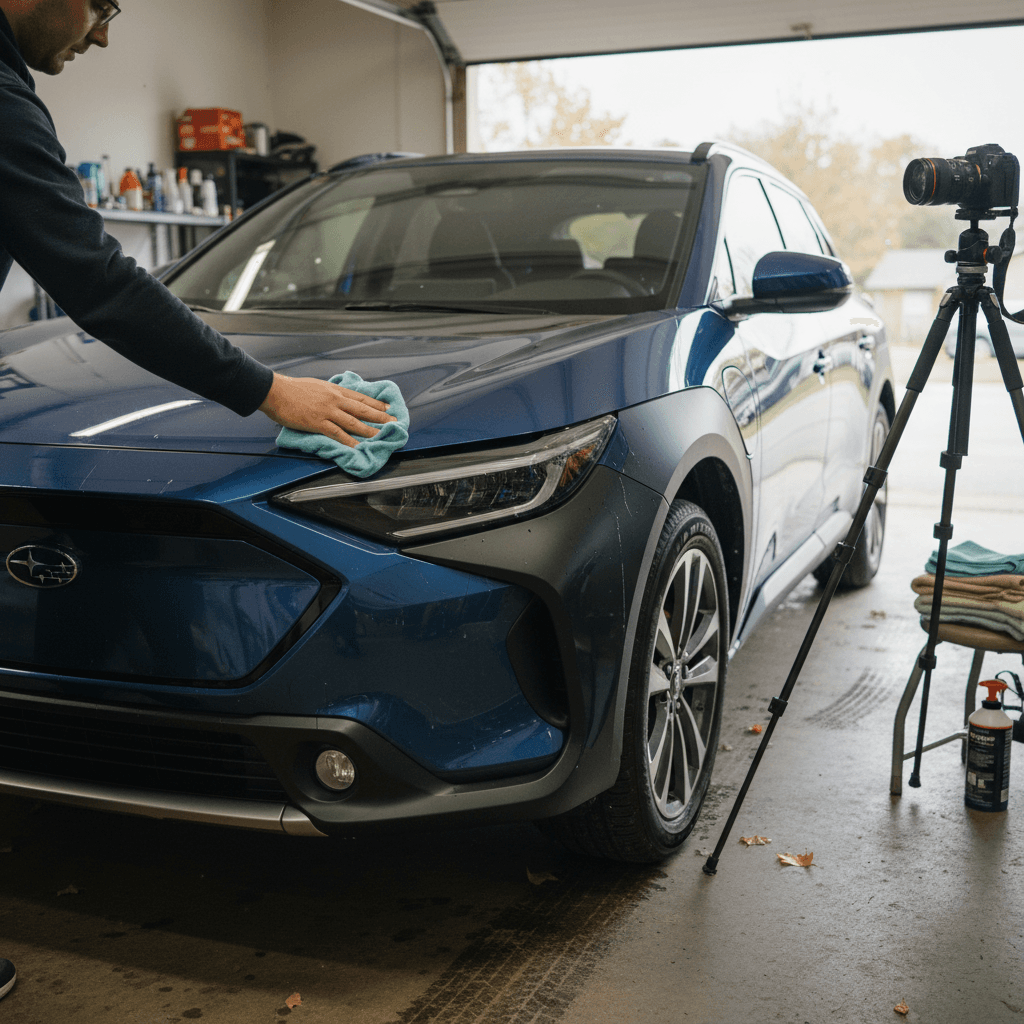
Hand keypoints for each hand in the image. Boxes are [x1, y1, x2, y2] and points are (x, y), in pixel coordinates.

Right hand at [259, 373, 395, 447]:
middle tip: (394, 423)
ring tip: (381, 437)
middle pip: (363, 410)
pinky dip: (349, 441)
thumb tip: (340, 399)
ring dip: (369, 431)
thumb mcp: (317, 386)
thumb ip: (330, 393)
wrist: (275, 391)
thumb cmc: (293, 389)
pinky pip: (337, 433)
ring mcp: (327, 411)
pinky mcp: (318, 422)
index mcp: (335, 390)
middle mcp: (335, 399)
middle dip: (380, 417)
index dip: (377, 404)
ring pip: (354, 422)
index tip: (388, 408)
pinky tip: (357, 447)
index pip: (361, 397)